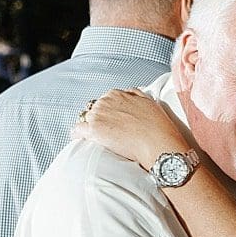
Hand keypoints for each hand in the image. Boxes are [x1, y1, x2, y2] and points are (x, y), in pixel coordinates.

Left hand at [74, 88, 189, 168]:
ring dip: (91, 127)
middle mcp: (104, 102)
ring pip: (85, 119)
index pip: (104, 101)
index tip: (114, 121)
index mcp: (116, 94)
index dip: (109, 112)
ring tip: (102, 138)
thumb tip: (128, 93)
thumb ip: (135, 94)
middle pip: (94, 109)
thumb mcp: (149, 102)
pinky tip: (85, 140)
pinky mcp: (93, 130)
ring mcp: (97, 116)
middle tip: (111, 131)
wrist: (157, 144)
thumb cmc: (157, 127)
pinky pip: (77, 130)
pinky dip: (79, 135)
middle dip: (100, 119)